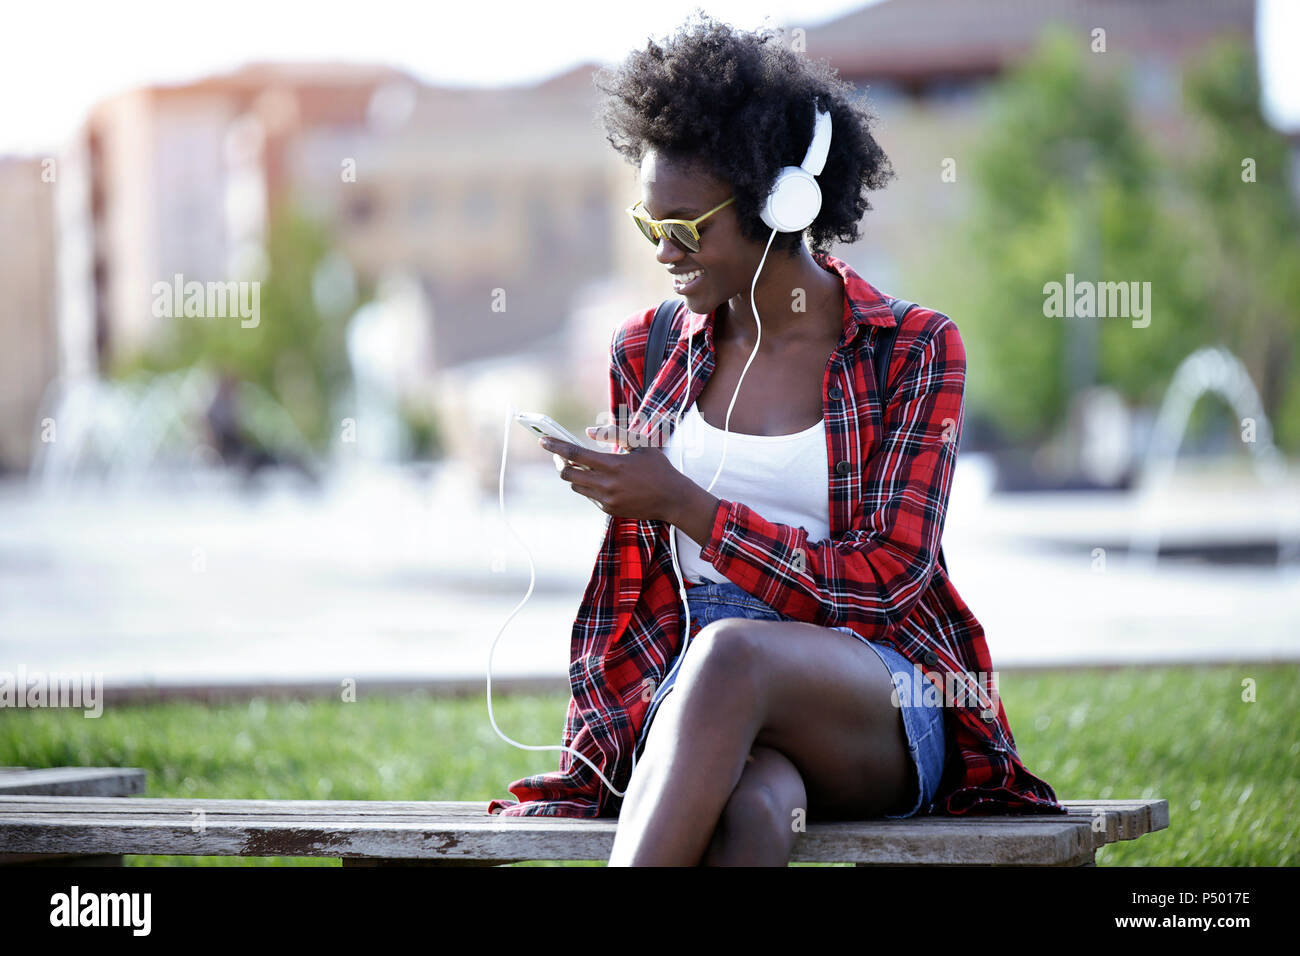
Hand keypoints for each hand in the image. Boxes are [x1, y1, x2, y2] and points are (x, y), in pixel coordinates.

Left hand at [539, 428, 681, 521]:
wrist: (672, 499)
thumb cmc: (657, 468)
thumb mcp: (640, 443)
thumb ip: (614, 433)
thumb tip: (590, 432)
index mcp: (613, 464)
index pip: (575, 454)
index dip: (556, 446)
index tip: (543, 440)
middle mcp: (606, 484)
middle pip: (568, 474)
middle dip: (561, 463)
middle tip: (562, 456)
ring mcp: (606, 499)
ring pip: (576, 486)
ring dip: (574, 476)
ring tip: (582, 467)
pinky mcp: (609, 510)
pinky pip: (589, 497)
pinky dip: (589, 487)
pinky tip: (600, 481)